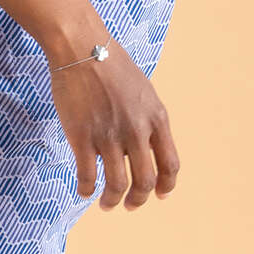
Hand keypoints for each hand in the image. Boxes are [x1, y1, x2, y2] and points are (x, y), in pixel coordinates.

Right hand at [47, 39, 179, 210]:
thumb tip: (144, 146)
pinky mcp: (83, 137)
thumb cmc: (111, 64)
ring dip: (113, 200)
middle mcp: (137, 131)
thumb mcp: (143, 91)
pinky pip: (88, 175)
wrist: (82, 48)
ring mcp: (109, 136)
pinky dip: (87, 189)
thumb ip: (147, 119)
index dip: (166, 186)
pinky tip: (84, 192)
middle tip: (130, 205)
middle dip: (139, 199)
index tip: (160, 195)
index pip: (170, 164)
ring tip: (107, 205)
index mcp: (156, 118)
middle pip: (145, 180)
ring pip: (117, 184)